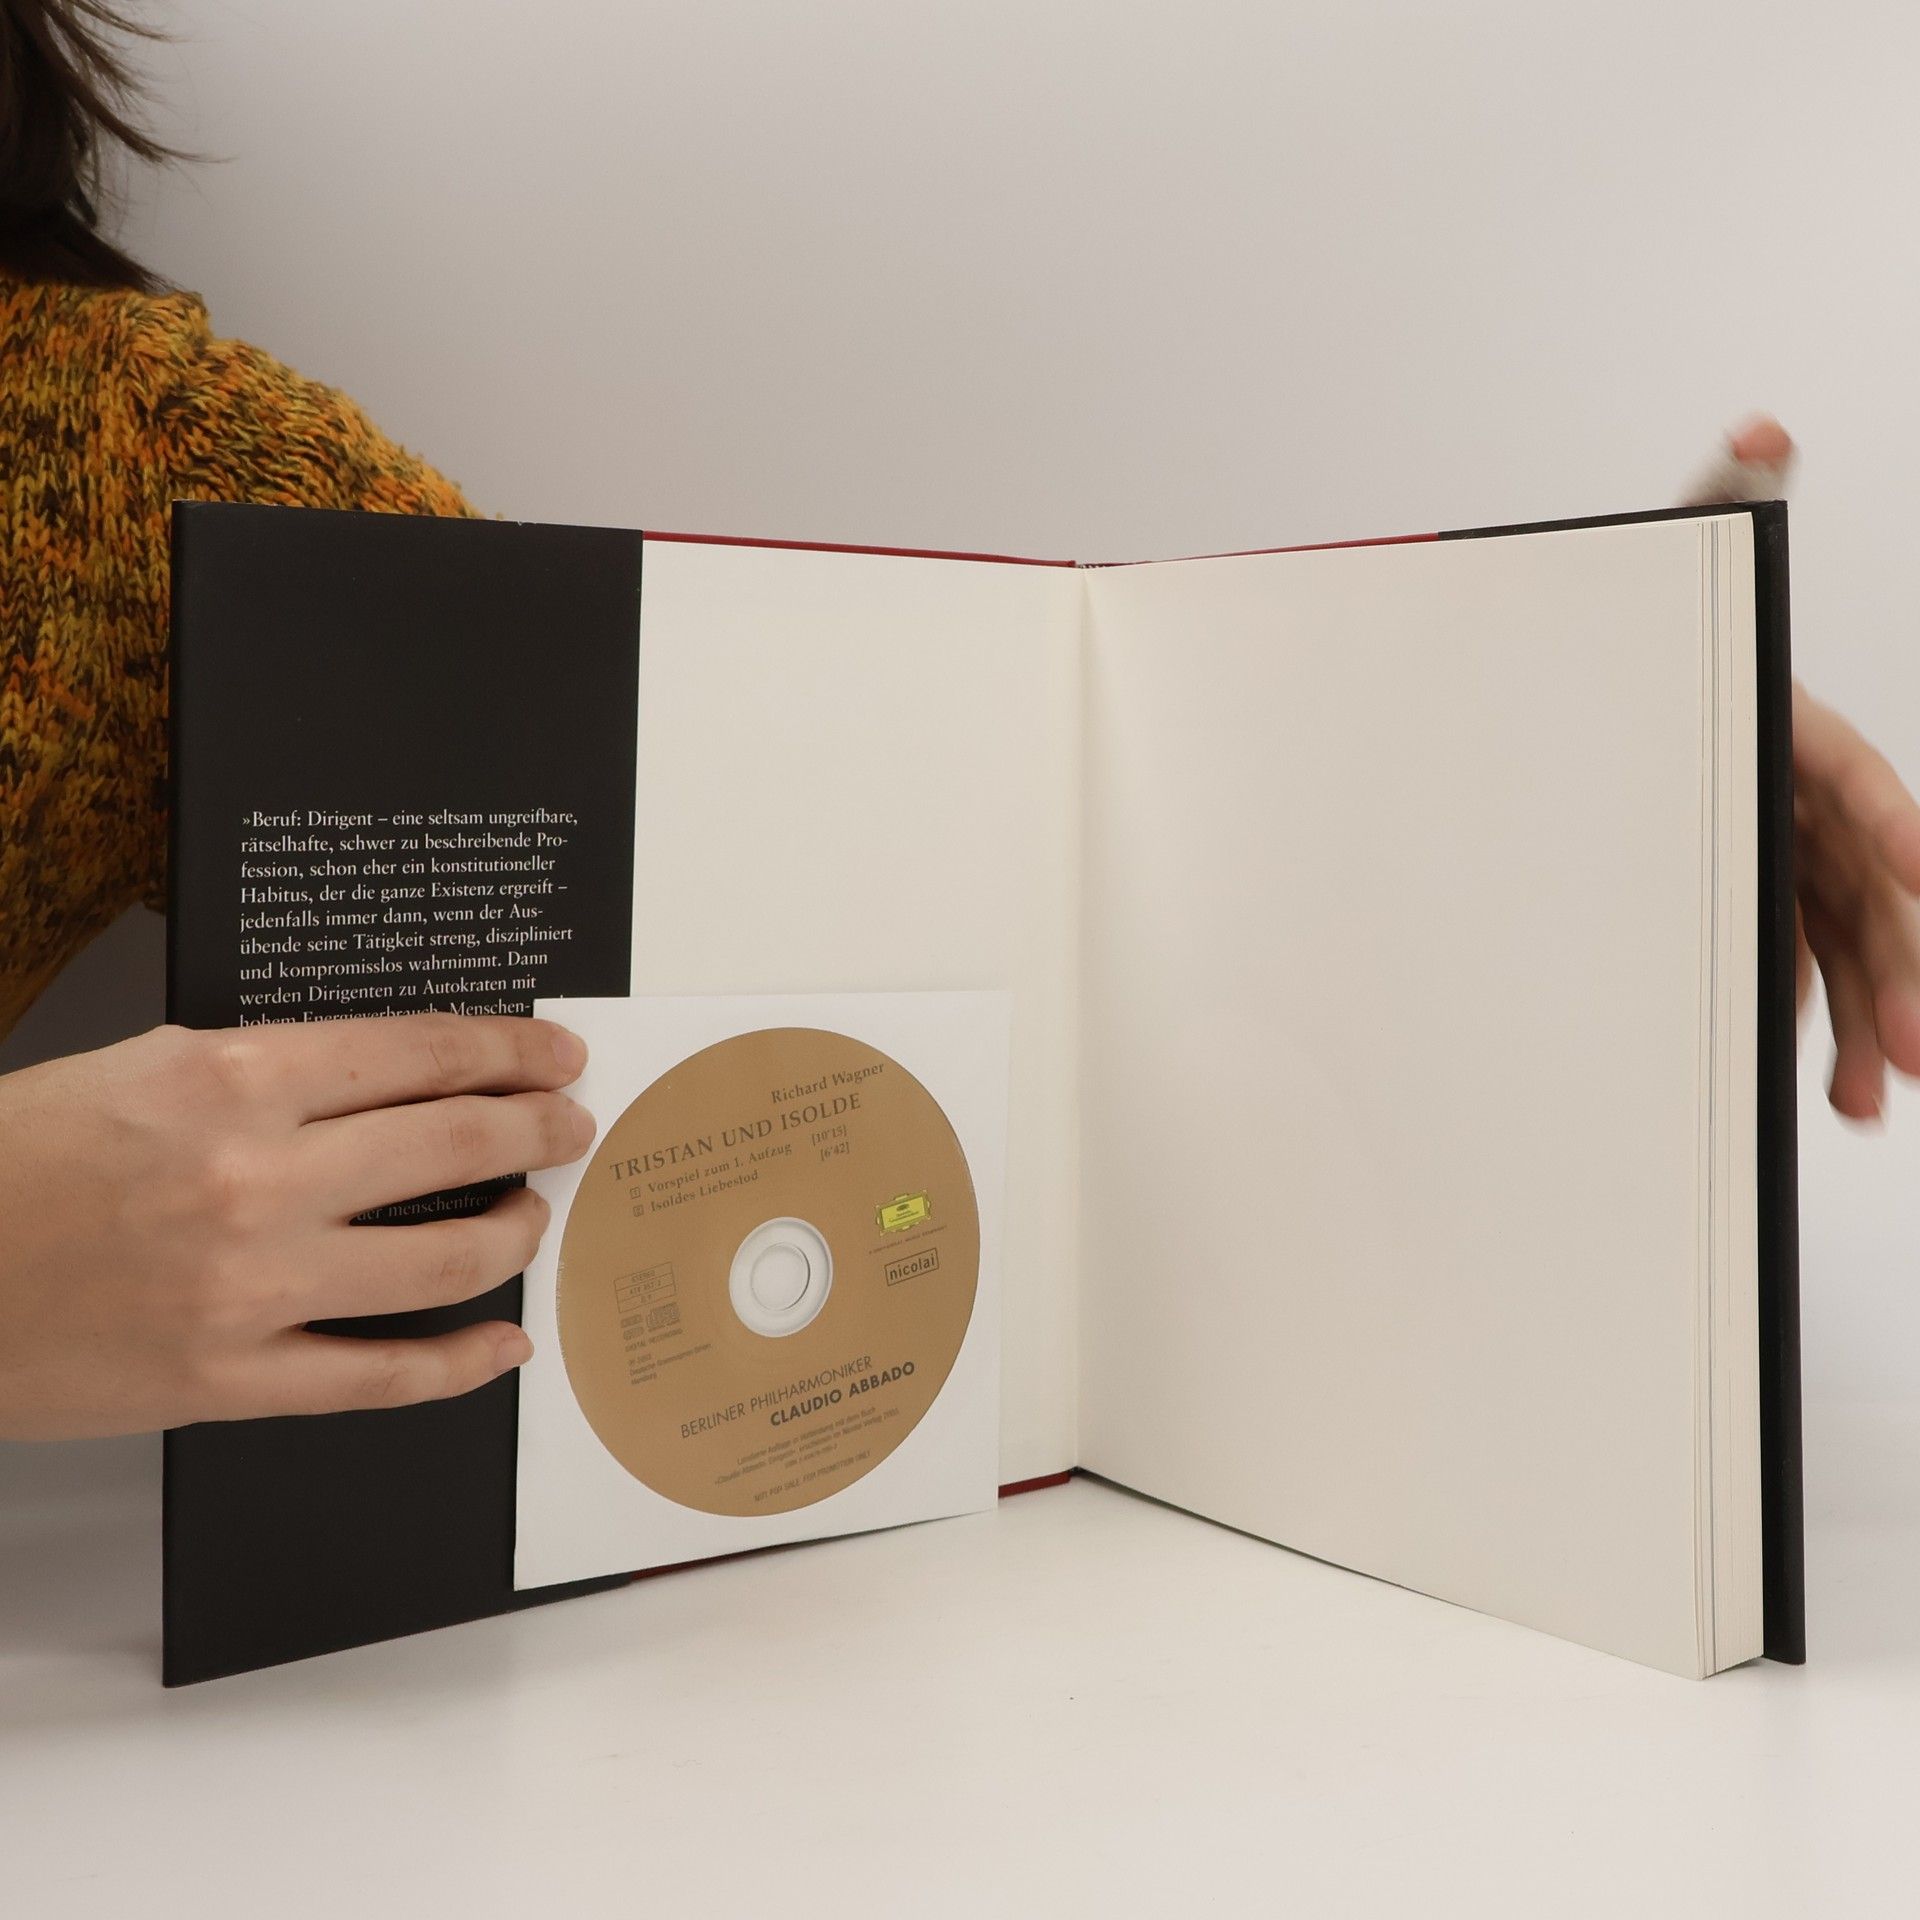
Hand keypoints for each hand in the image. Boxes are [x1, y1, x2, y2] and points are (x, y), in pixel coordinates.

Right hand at [0, 1013, 594, 1438]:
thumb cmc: (20, 1159)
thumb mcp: (147, 1068)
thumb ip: (275, 1071)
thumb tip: (396, 1077)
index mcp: (231, 1079)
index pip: (420, 1053)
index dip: (509, 1051)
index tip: (554, 1056)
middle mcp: (257, 1178)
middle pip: (457, 1141)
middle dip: (540, 1127)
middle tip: (574, 1125)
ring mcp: (251, 1287)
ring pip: (447, 1258)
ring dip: (517, 1229)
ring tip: (534, 1211)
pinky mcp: (231, 1381)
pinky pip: (385, 1378)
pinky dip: (464, 1362)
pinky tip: (504, 1341)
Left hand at [1685, 417, 1919, 1119]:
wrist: (1600, 698)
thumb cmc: (1659, 638)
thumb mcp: (1688, 567)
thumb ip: (1726, 497)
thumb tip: (1762, 427)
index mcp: (1797, 731)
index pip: (1862, 780)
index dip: (1892, 824)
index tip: (1917, 873)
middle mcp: (1809, 800)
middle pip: (1869, 893)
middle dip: (1900, 968)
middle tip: (1914, 1046)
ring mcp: (1791, 857)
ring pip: (1847, 949)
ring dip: (1868, 1026)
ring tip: (1870, 1104)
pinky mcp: (1763, 901)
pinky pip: (1802, 969)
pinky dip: (1817, 1027)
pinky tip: (1830, 1091)